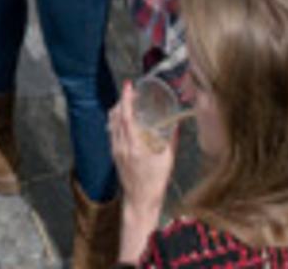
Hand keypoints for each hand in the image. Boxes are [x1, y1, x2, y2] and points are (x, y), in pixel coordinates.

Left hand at [110, 99, 176, 247]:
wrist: (140, 202)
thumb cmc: (155, 183)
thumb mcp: (167, 161)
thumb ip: (171, 140)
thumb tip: (176, 123)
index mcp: (134, 146)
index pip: (126, 116)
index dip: (126, 98)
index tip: (129, 85)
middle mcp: (121, 146)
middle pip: (116, 115)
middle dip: (122, 100)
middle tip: (132, 92)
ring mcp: (115, 150)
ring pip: (111, 122)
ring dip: (118, 108)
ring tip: (129, 102)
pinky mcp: (114, 154)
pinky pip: (111, 130)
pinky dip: (116, 119)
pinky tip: (125, 118)